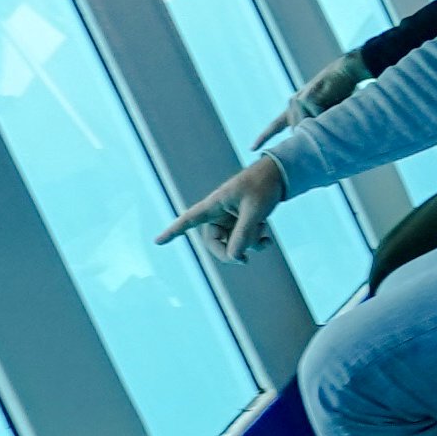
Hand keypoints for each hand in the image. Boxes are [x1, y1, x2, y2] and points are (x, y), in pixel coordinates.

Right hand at [162, 155, 288, 261]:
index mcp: (214, 204)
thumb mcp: (255, 211)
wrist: (279, 175)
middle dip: (230, 252)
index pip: (188, 219)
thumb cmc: (263, 186)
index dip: (173, 231)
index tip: (157, 241)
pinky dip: (255, 242)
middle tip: (244, 261)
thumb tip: (234, 258)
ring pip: (232, 243)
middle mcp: (219, 213)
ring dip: (249, 244)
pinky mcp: (241, 222)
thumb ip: (244, 234)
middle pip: (213, 243)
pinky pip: (243, 240)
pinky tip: (268, 239)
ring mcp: (230, 219)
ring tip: (265, 233)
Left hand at [255, 54, 367, 144]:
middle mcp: (292, 104)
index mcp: (294, 107)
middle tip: (327, 117)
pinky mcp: (305, 99)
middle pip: (298, 134)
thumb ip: (315, 124)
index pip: (276, 125)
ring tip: (332, 106)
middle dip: (311, 136)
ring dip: (321, 125)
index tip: (252, 148)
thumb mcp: (324, 111)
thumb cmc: (339, 92)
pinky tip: (333, 101)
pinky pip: (316, 120)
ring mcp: (297, 101)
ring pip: (307, 129)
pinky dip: (327, 117)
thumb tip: (311, 142)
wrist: (345, 71)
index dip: (265, 137)